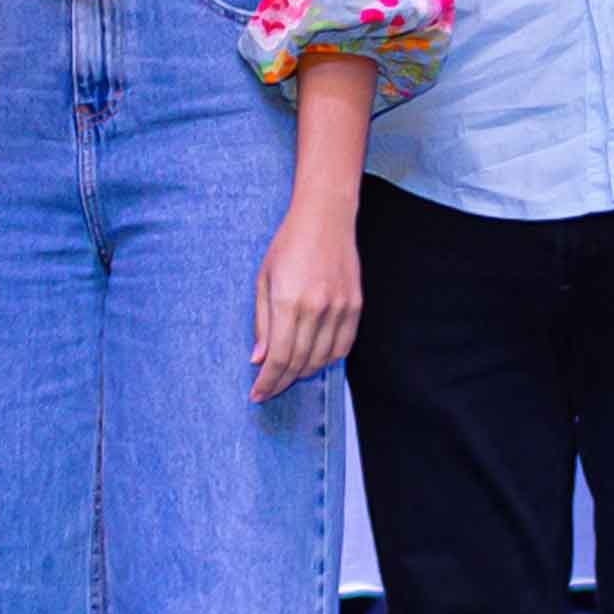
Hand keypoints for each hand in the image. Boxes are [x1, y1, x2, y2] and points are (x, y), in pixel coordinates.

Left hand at [251, 191, 360, 401]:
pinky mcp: (355, 306)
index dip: (267, 382)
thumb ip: (262, 323)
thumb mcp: (264, 280)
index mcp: (288, 302)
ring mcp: (339, 308)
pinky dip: (327, 360)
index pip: (278, 357)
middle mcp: (316, 308)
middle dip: (281, 382)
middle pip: (299, 362)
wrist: (325, 218)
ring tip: (288, 376)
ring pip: (322, 359)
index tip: (257, 395)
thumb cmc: (288, 245)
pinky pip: (343, 347)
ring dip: (303, 373)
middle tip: (269, 390)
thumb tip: (259, 360)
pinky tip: (313, 361)